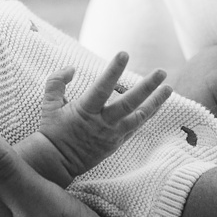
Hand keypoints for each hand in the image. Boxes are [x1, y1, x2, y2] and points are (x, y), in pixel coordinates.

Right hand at [34, 53, 170, 182]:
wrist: (57, 161)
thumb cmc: (52, 131)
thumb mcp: (48, 104)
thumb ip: (56, 82)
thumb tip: (71, 68)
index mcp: (85, 111)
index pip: (103, 87)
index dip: (114, 70)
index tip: (124, 54)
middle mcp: (102, 123)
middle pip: (129, 103)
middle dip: (147, 86)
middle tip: (162, 72)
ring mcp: (112, 134)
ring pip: (139, 117)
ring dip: (156, 102)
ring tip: (168, 88)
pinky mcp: (117, 142)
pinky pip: (136, 127)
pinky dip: (147, 115)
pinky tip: (157, 105)